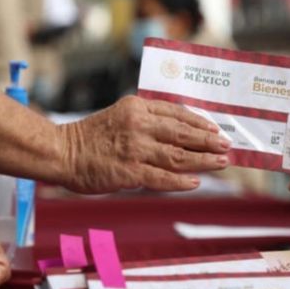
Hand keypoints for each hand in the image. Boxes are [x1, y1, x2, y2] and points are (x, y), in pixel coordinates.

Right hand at [58, 96, 230, 192]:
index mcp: (137, 107)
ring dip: (203, 160)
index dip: (200, 122)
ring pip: (178, 155)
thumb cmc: (92, 136)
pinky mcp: (129, 171)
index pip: (177, 112)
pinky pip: (162, 178)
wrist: (62, 152)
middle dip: (209, 141)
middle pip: (183, 133)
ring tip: (221, 162)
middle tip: (227, 146)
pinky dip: (181, 181)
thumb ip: (148, 120)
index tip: (216, 129)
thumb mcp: (121, 115)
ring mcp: (135, 149)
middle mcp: (139, 125)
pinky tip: (196, 182)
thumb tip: (181, 132)